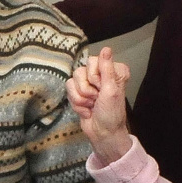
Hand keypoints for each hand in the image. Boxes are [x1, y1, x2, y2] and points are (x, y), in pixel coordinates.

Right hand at [66, 47, 132, 165]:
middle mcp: (101, 74)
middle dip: (87, 89)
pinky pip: (69, 90)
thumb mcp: (111, 90)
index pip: (94, 61)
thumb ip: (107, 69)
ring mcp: (89, 83)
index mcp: (113, 71)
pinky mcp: (79, 92)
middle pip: (81, 70)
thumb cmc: (111, 114)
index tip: (102, 89)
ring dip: (81, 98)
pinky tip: (86, 109)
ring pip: (73, 80)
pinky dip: (77, 103)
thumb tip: (106, 48)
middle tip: (97, 99)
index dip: (95, 77)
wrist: (102, 133)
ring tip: (92, 105)